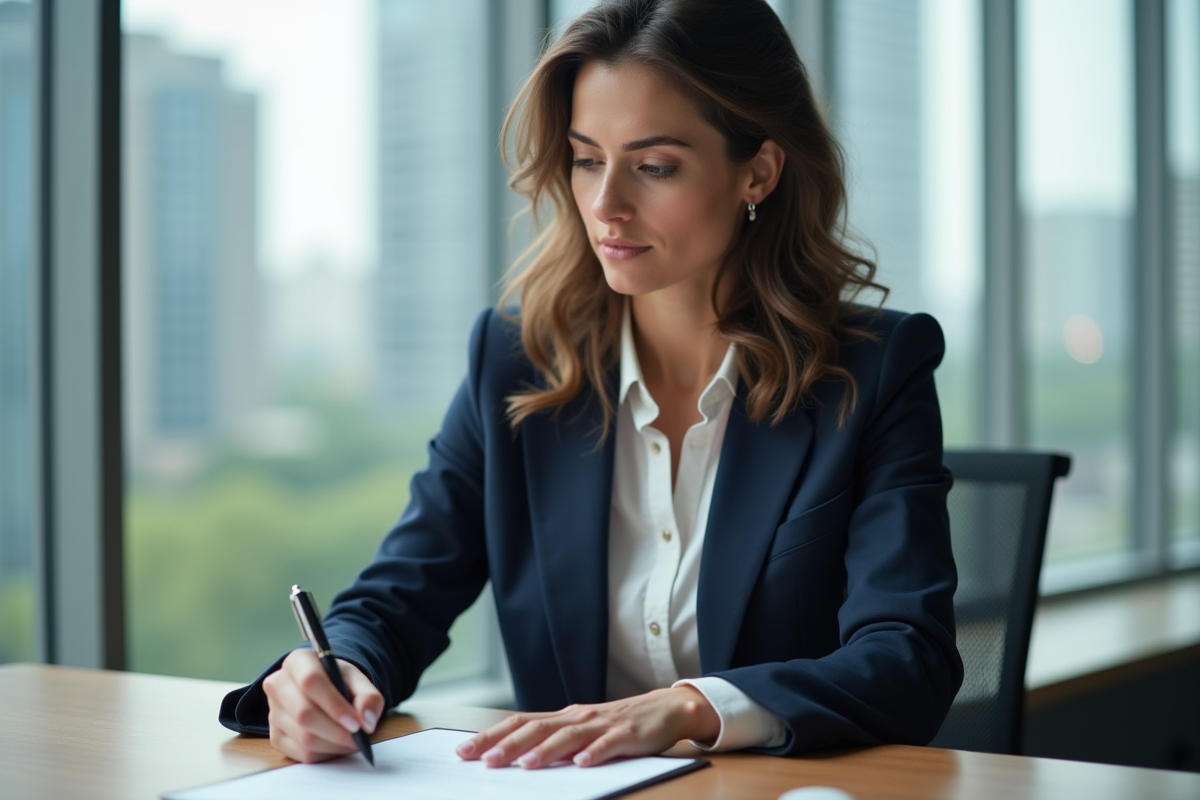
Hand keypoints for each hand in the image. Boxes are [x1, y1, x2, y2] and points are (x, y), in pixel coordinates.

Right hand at [263, 649, 384, 762]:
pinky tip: (336, 744)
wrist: (325, 691)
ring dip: (334, 745)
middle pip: (304, 714)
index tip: (356, 723)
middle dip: (337, 731)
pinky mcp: (275, 737)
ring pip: (304, 738)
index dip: (334, 705)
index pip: (311, 681)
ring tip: (351, 739)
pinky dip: (325, 754)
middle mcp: (278, 684)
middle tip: (358, 737)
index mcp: (298, 661)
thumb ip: (369, 696)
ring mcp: (273, 712)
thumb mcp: (358, 680)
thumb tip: (366, 721)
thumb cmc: (339, 682)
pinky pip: (302, 754)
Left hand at [454, 685, 720, 768]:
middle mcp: (578, 717)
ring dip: (546, 751)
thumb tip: (513, 757)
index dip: (491, 736)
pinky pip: (609, 745)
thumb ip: (553, 741)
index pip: (520, 723)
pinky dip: (595, 753)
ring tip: (526, 765)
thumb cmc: (618, 723)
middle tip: (485, 761)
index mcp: (563, 717)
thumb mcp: (581, 730)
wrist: (666, 708)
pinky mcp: (628, 735)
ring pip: (569, 736)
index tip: (463, 751)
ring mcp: (603, 725)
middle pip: (538, 728)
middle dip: (509, 745)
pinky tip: (582, 763)